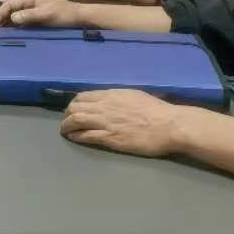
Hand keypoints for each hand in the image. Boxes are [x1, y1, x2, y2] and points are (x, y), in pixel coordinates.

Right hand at [0, 0, 82, 27]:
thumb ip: (29, 15)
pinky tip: (11, 33)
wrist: (78, 17)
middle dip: (0, 18)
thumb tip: (12, 18)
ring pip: (15, 15)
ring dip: (6, 23)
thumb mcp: (45, 14)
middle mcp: (30, 2)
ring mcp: (33, 10)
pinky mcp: (37, 18)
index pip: (10, 4)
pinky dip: (15, 26)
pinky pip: (22, 21)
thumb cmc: (63, 14)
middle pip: (11, 9)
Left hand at [59, 90, 183, 157]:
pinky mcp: (110, 138)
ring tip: (65, 131)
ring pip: (77, 120)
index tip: (73, 109)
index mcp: (111, 94)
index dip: (74, 103)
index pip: (83, 96)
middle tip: (67, 122)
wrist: (168, 125)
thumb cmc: (156, 111)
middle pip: (75, 107)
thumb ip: (119, 98)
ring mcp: (106, 122)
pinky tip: (73, 138)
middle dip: (67, 114)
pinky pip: (87, 135)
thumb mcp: (134, 95)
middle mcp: (105, 106)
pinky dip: (76, 136)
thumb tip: (110, 100)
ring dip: (67, 126)